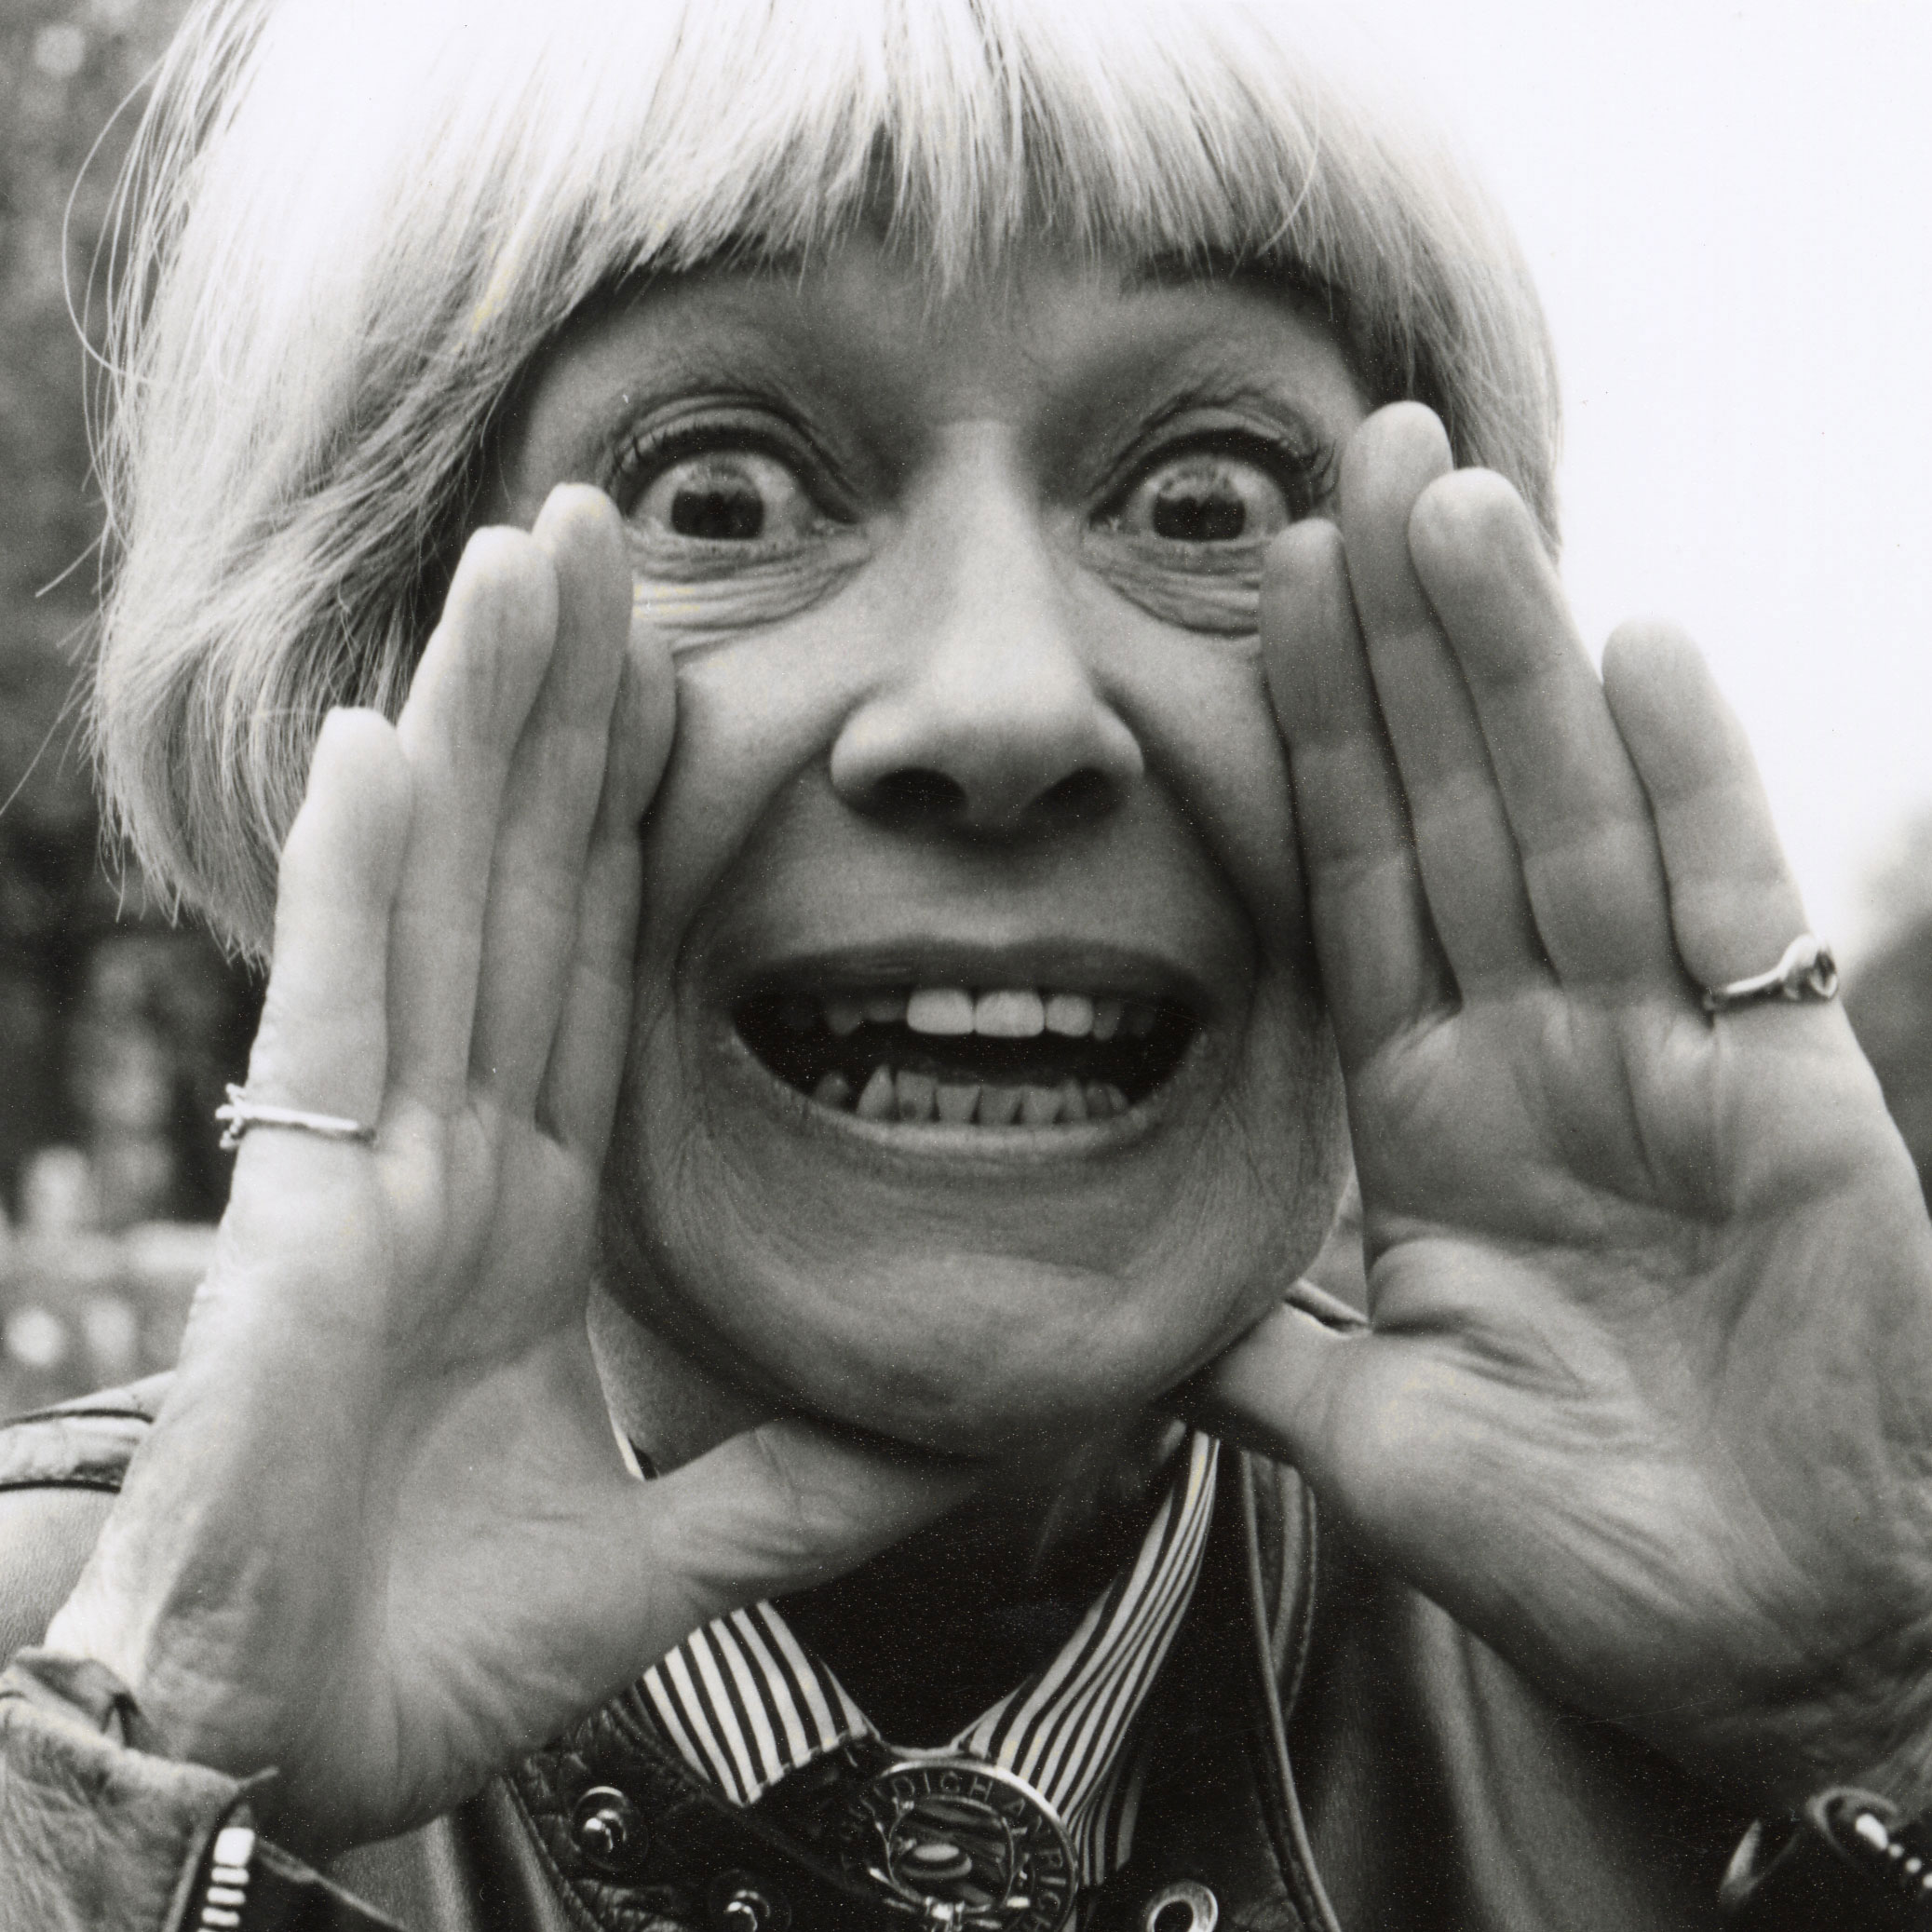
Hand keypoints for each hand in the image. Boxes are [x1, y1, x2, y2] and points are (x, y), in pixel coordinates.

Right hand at [45, 488, 970, 1854]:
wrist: (269, 1757)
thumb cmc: (425, 1656)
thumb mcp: (666, 1556)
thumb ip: (795, 1485)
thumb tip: (956, 1438)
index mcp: (534, 1216)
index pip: (604, 967)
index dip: (644, 821)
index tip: (691, 681)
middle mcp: (452, 1155)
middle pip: (527, 889)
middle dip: (568, 713)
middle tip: (612, 539)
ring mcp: (367, 1166)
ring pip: (439, 904)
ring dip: (479, 731)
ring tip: (521, 569)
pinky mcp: (291, 1211)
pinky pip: (334, 1015)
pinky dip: (357, 881)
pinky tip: (390, 747)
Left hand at [1196, 404, 1931, 1807]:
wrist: (1774, 1657)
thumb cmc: (1584, 1557)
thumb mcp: (1370, 1441)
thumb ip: (1257, 1350)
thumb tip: (1132, 1309)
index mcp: (1430, 1121)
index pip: (1352, 882)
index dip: (1310, 739)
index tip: (1262, 594)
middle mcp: (1542, 1056)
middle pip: (1453, 806)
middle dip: (1405, 640)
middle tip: (1357, 463)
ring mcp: (1667, 1058)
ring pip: (1572, 819)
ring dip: (1515, 664)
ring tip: (1459, 507)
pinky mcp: (1790, 1093)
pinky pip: (1731, 911)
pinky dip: (1694, 783)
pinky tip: (1639, 652)